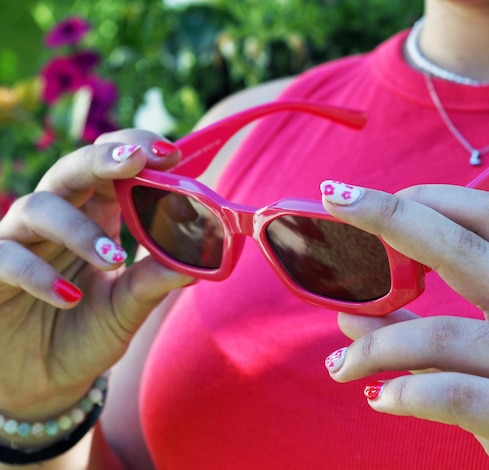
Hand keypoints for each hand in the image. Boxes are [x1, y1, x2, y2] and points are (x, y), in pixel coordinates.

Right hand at [0, 131, 192, 419]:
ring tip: (114, 258)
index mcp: (96, 219)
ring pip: (38, 207)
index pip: (113, 170)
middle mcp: (57, 221)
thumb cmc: (86, 334)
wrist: (43, 382)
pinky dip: (37, 273)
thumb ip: (153, 282)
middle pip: (73, 170)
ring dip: (79, 228)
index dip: (138, 152)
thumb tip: (196, 263)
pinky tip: (69, 298)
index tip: (172, 154)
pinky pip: (6, 257)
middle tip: (135, 160)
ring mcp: (20, 242)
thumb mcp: (126, 308)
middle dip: (103, 159)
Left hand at [322, 184, 488, 469]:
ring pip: (440, 333)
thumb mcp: (488, 358)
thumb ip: (419, 331)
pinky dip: (403, 393)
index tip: (373, 196)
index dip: (428, 195)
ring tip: (340, 365)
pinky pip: (453, 393)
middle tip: (334, 202)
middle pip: (461, 246)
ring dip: (375, 347)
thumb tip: (349, 314)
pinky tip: (378, 397)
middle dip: (389, 217)